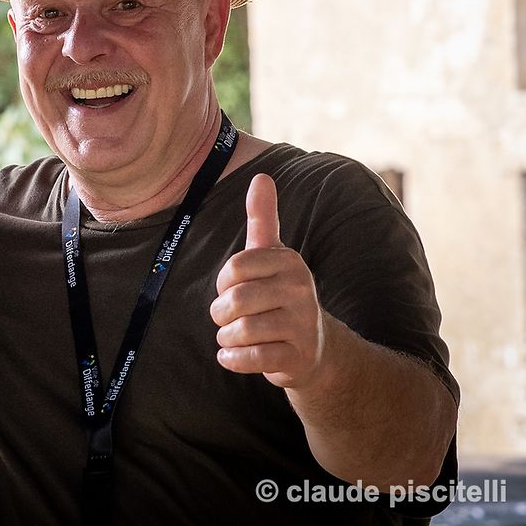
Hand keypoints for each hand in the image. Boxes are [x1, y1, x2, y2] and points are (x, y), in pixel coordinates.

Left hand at [210, 174, 324, 388]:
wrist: (314, 347)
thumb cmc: (280, 294)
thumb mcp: (271, 255)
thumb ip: (262, 218)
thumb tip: (261, 175)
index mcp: (289, 262)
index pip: (234, 268)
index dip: (224, 283)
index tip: (233, 288)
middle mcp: (300, 290)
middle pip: (235, 300)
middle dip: (221, 313)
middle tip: (229, 317)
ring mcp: (301, 325)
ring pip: (240, 331)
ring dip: (226, 337)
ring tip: (235, 336)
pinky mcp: (297, 358)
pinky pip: (251, 358)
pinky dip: (233, 359)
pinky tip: (234, 355)